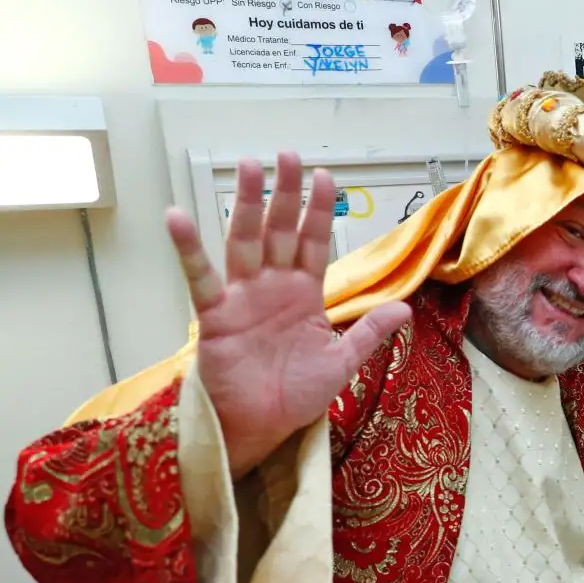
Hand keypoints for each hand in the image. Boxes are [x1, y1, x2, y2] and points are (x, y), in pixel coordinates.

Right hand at [172, 153, 411, 478]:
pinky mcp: (216, 315)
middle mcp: (273, 287)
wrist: (263, 427)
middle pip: (281, 231)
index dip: (319, 211)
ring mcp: (243, 297)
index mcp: (305, 294)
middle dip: (286, 194)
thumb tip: (405, 308)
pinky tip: (178, 216)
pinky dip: (188, 248)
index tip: (327, 177)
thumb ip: (369, 332)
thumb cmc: (297, 394)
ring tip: (248, 167)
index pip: (314, 243)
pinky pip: (200, 277)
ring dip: (248, 206)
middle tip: (288, 155)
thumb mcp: (342, 362)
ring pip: (246, 241)